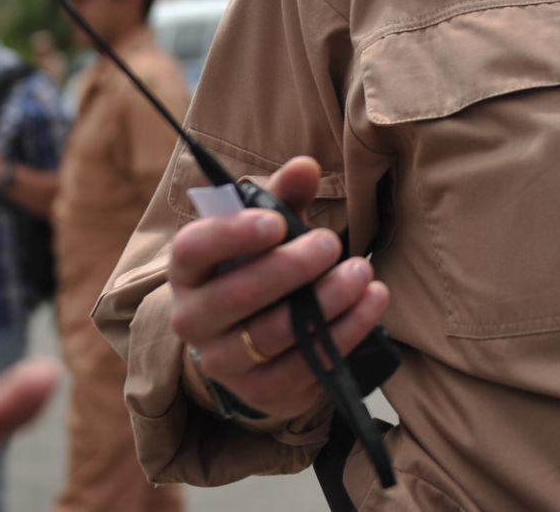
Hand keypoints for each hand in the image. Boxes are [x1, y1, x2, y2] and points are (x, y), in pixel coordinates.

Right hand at [167, 156, 388, 420]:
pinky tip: (371, 303)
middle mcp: (194, 320)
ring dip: (325, 301)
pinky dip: (345, 333)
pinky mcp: (262, 393)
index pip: (193, 250)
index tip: (276, 223)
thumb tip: (305, 166)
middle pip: (235, 297)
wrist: (253, 341)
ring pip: (273, 335)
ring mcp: (226, 363)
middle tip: (331, 243)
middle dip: (289, 268)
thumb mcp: (267, 230)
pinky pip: (305, 368)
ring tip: (362, 272)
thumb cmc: (260, 267)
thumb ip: (283, 197)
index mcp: (188, 270)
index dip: (231, 235)